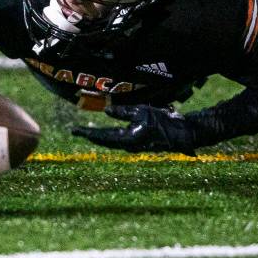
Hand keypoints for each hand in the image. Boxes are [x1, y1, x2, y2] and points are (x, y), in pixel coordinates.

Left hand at [71, 104, 196, 155]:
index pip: (102, 136)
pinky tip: (106, 135)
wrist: (183, 133)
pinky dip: (109, 138)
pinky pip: (119, 141)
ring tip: (87, 133)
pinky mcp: (139, 143)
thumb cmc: (163, 121)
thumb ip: (123, 112)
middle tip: (76, 131)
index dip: (87, 133)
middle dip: (90, 135)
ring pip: (111, 143)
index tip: (74, 130)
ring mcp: (134, 146)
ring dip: (99, 137)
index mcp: (127, 139)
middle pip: (104, 141)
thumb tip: (106, 111)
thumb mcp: (142, 111)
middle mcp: (128, 146)